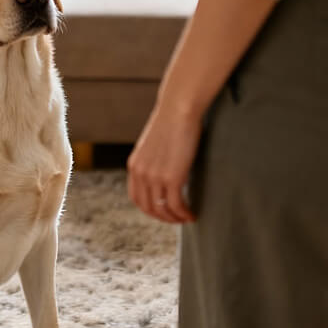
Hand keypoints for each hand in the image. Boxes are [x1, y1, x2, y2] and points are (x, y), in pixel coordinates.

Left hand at [128, 104, 200, 223]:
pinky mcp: (171, 177)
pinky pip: (176, 204)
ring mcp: (154, 177)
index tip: (163, 211)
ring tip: (187, 218)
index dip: (150, 208)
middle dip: (163, 217)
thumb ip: (154, 160)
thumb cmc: (172, 121)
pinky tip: (192, 213)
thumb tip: (165, 169)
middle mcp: (140, 173)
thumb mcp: (155, 143)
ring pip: (162, 209)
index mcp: (134, 165)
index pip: (136, 197)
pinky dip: (184, 213)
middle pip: (148, 207)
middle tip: (177, 219)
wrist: (178, 109)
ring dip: (175, 218)